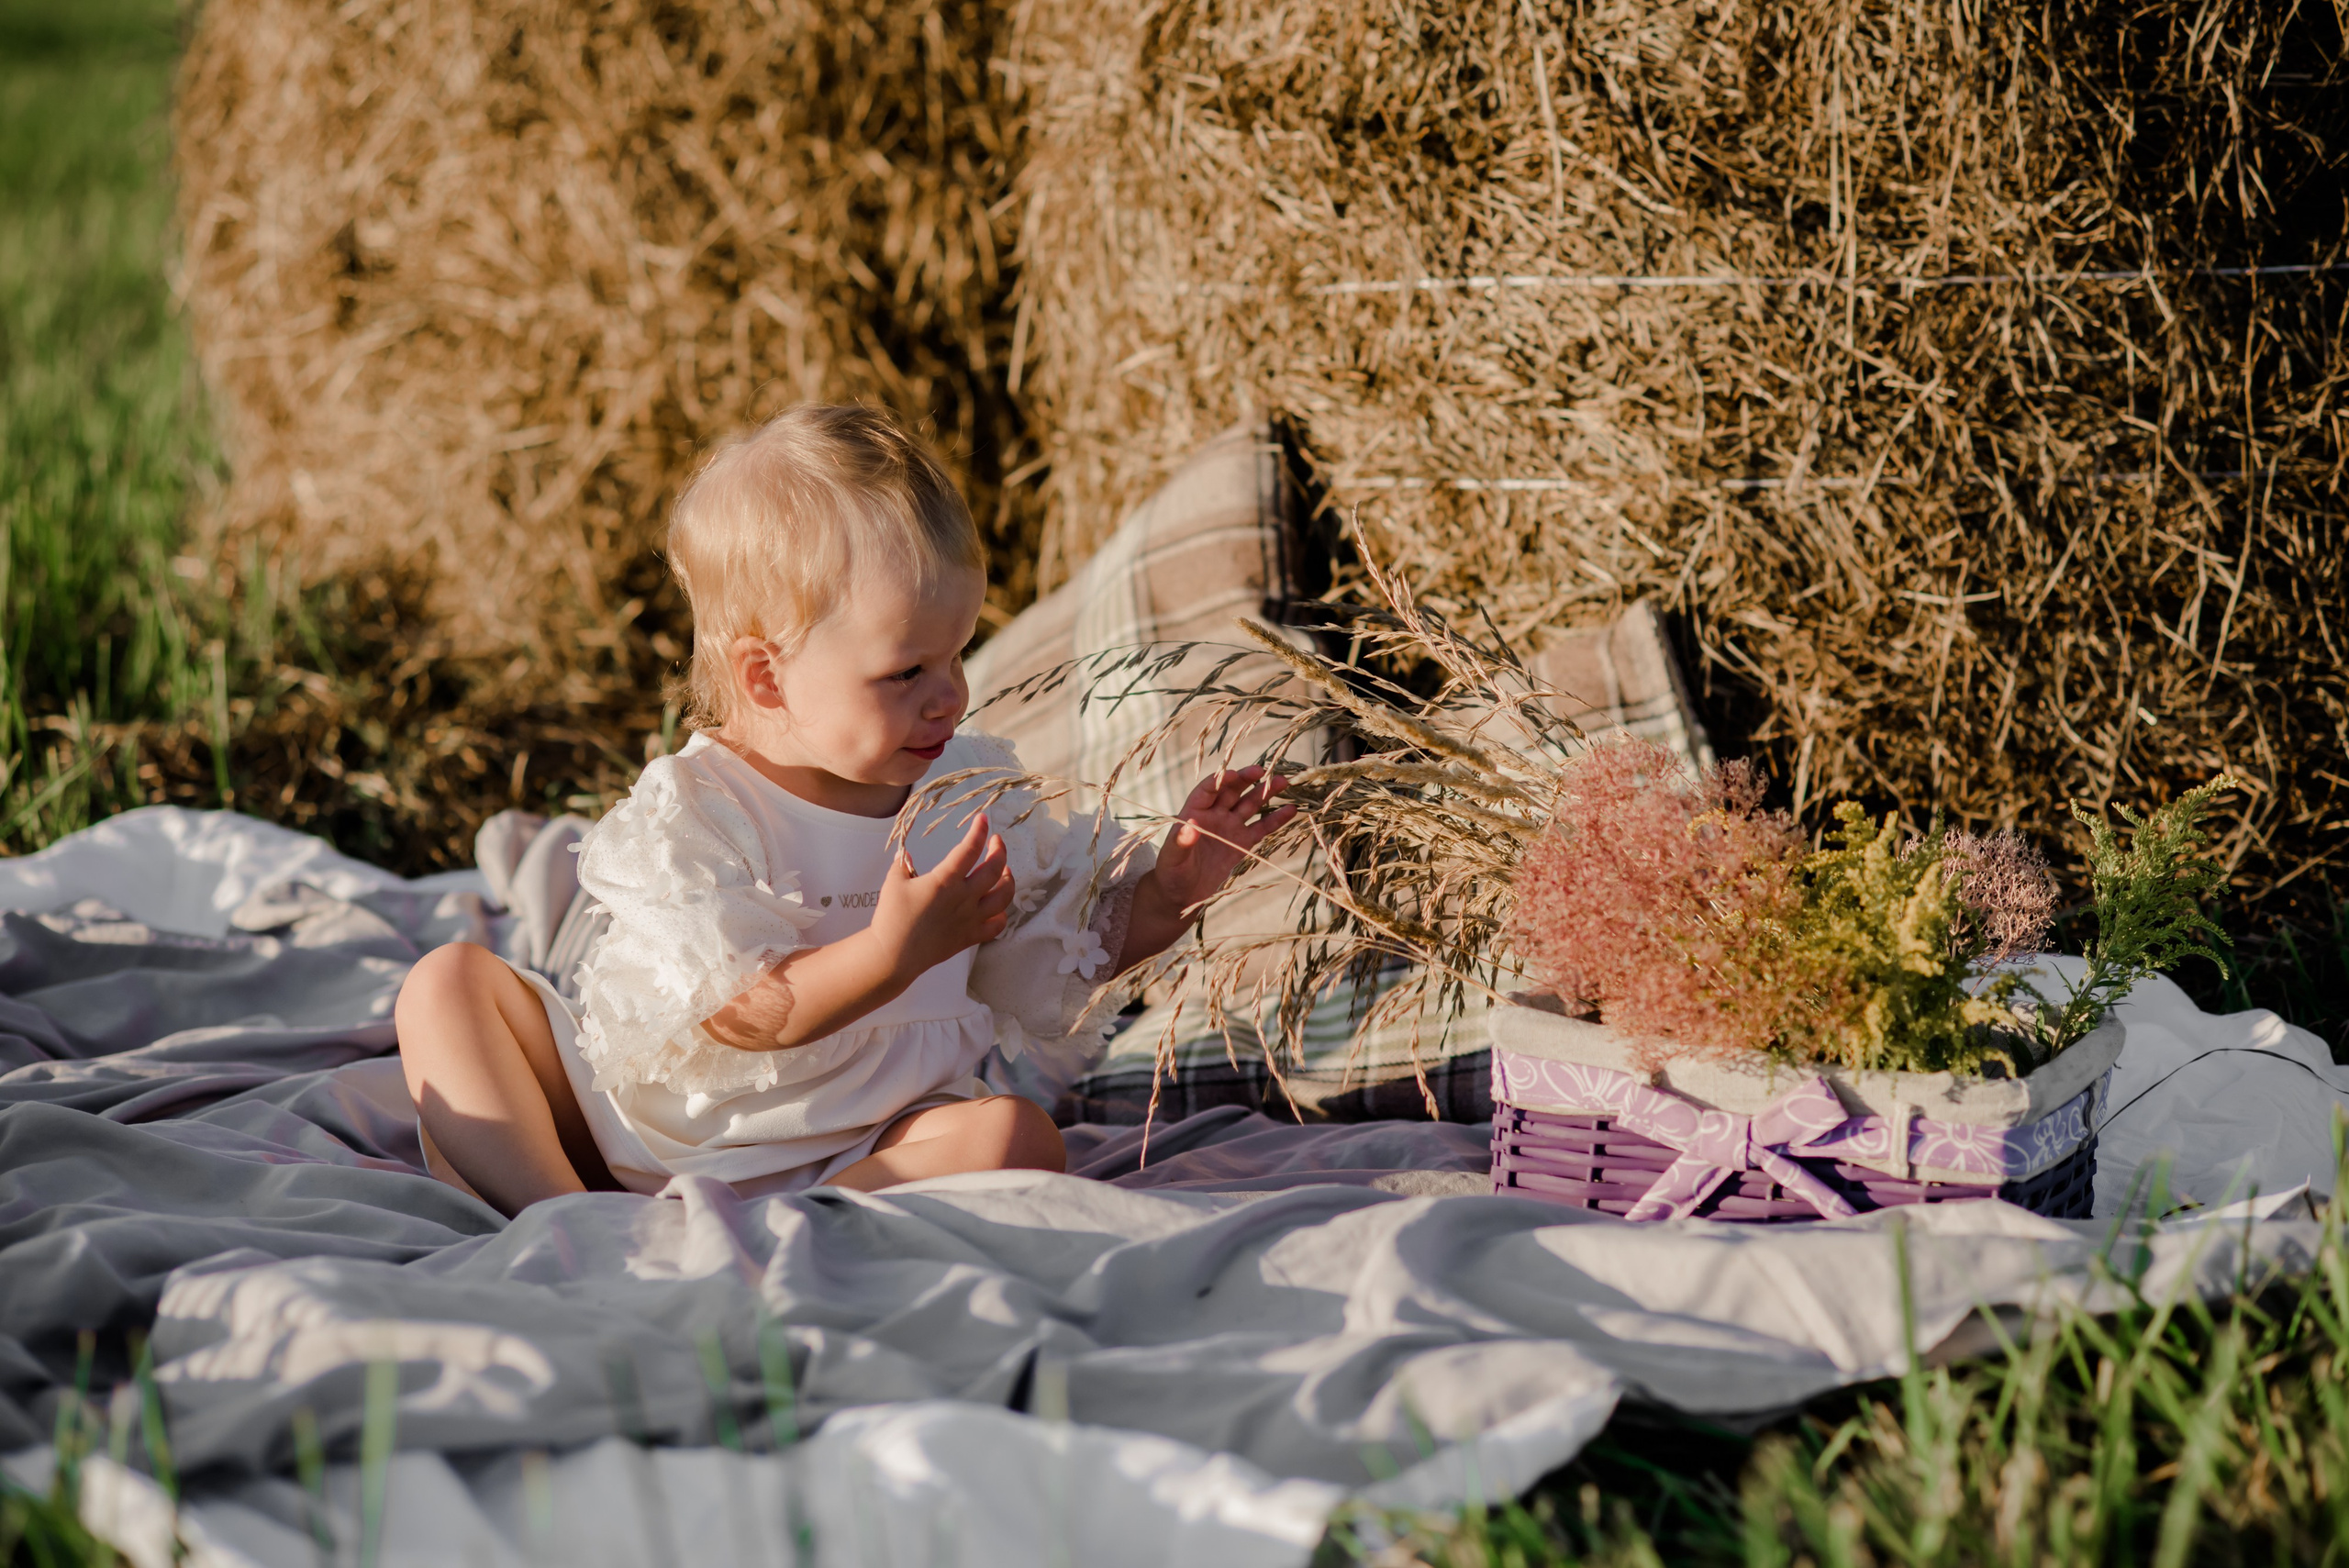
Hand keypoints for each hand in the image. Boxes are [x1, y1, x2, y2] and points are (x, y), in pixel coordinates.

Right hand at [868, 811, 1016, 982]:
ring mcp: (970, 919)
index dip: (978, 831)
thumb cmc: (892, 918)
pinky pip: (996, 926)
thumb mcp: (893, 883)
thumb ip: (902, 865)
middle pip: (994, 869)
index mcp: (945, 881)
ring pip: (1003, 897)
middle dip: (999, 850)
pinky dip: (1001, 916)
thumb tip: (905, 855)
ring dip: (1008, 880)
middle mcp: (963, 898)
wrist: (893, 955)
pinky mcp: (970, 937)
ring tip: (1005, 871)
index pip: (969, 849)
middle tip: (996, 842)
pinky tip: (997, 908)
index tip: (982, 819)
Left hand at [1148, 765, 1294, 918]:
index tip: (1234, 774)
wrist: (1182, 894)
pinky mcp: (1242, 843)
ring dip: (1266, 793)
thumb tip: (1190, 827)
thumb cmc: (1171, 873)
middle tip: (1265, 770)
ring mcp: (1230, 827)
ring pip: (1250, 804)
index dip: (1220, 780)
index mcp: (1194, 812)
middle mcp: (1214, 815)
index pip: (1208, 790)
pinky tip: (1291, 809)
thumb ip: (1181, 843)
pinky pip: (1261, 828)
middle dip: (1248, 779)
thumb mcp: (1172, 858)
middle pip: (1232, 791)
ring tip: (1284, 782)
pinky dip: (1276, 819)